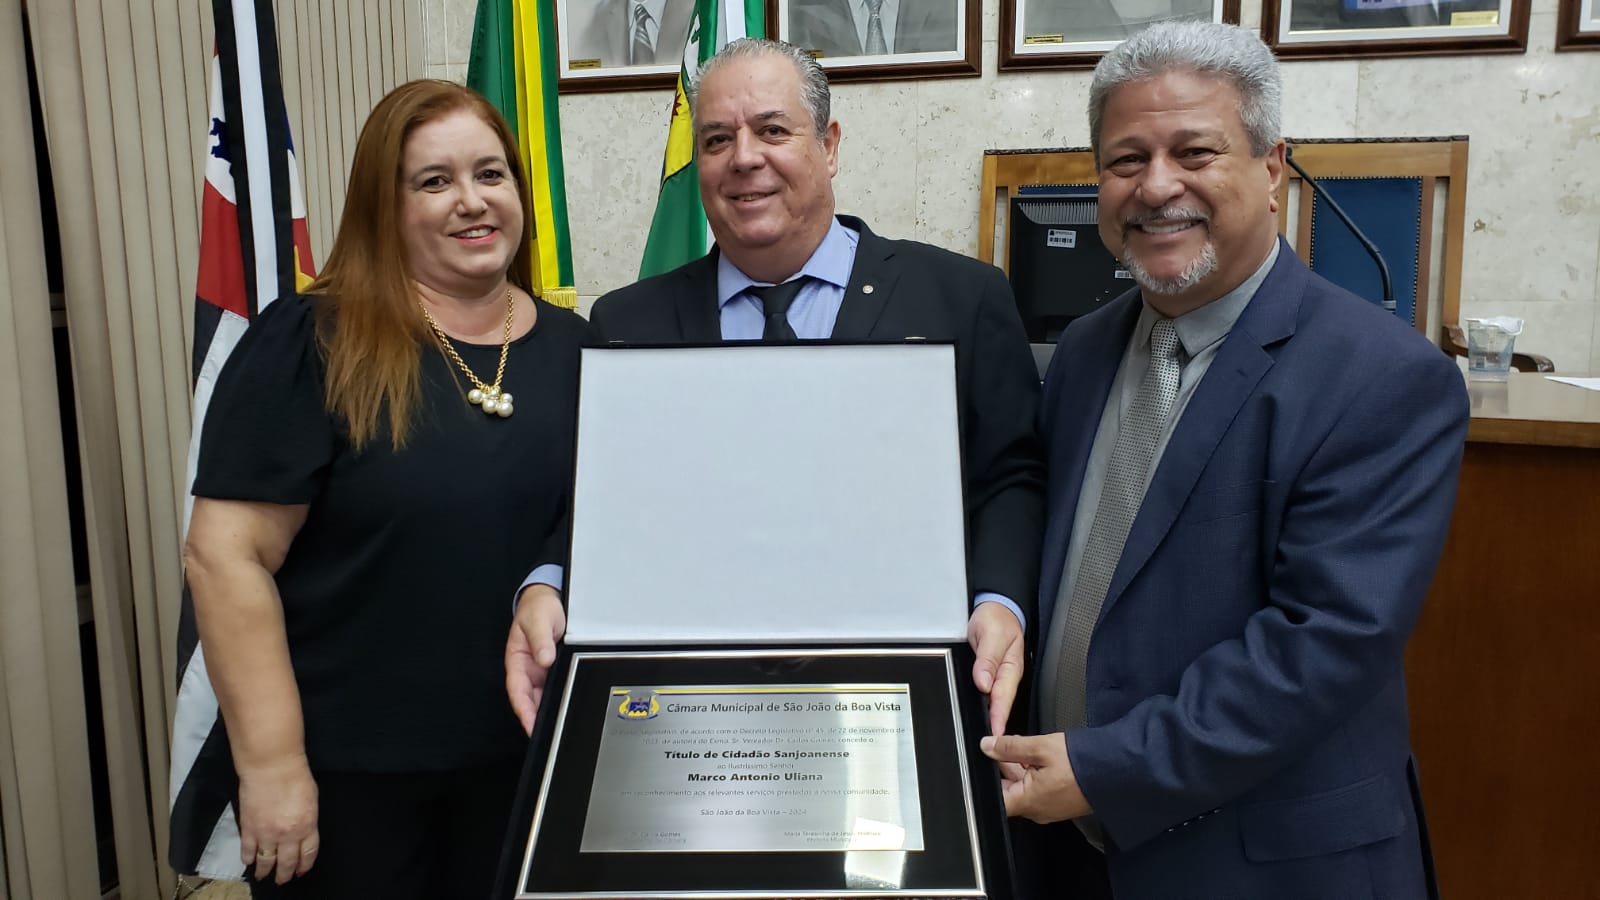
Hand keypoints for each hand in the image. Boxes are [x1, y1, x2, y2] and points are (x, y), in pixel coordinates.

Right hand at [237, 755, 318, 883]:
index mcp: (307, 827)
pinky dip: (248, 859)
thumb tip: (302, 830)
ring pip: (265, 861)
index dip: (303, 866)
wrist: (271, 767)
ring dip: (265, 871)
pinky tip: (249, 862)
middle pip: (286, 862)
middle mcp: (287, 835)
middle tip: (282, 880)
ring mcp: (266, 834)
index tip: (300, 871)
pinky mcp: (248, 828)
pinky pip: (248, 850)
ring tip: (263, 876)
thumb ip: (307, 819)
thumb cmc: (295, 777)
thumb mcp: (312, 800)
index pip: (307, 854)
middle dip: (284, 874)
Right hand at [507, 583, 565, 733]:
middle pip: (531, 698)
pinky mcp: (555, 668)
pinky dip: (561, 696)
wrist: (551, 599)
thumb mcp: (538, 619)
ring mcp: (542, 670)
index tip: (530, 723)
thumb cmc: (538, 608)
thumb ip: (541, 639)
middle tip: (549, 732)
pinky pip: (557, 686)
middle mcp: (528, 669)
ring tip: (560, 724)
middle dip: (537, 717)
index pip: (517, 690)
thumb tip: (545, 659)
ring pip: (544, 695)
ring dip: (550, 709)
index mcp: (517, 659)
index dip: (523, 709)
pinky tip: (568, 704)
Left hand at [967, 602, 1024, 735]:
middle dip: (998, 728)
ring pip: (996, 702)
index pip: (1002, 697)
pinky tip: (983, 719)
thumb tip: (983, 682)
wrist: (997, 608)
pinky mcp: (992, 675)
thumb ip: (987, 659)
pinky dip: (988, 708)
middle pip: (1001, 705)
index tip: (996, 735)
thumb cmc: (996, 618)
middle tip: (992, 750)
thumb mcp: (990, 634)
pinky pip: (990, 695)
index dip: (998, 717)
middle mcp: (1006, 675)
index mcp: (1010, 668)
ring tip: (989, 744)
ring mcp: (1000, 677)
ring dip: (993, 720)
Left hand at [980, 733, 1090, 823]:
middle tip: (1009, 746)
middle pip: (1008, 790)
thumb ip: (1010, 747)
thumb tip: (986, 746)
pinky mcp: (1059, 803)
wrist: (1116, 772)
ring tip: (1030, 748)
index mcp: (1027, 801)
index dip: (986, 779)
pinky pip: (1038, 789)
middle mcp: (1036, 810)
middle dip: (1005, 766)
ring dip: (1021, 767)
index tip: (984, 761)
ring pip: (1023, 787)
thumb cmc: (1081, 763)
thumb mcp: (1041, 747)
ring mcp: (1048, 808)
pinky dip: (1035, 772)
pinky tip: (1042, 757)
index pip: (994, 798)